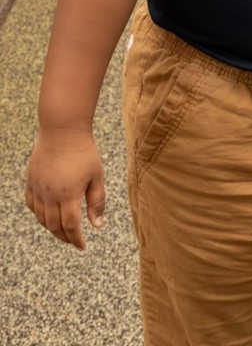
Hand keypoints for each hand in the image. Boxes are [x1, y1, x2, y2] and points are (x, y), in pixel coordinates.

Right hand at [24, 128, 105, 249]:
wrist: (63, 130)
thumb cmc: (84, 151)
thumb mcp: (97, 175)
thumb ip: (97, 201)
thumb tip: (97, 225)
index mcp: (68, 194)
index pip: (71, 226)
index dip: (77, 239)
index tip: (82, 246)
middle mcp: (50, 194)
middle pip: (54, 225)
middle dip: (65, 236)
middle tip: (74, 240)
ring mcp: (38, 188)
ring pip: (41, 218)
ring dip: (52, 227)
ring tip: (63, 230)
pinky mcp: (30, 181)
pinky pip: (31, 205)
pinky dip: (39, 214)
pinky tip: (48, 214)